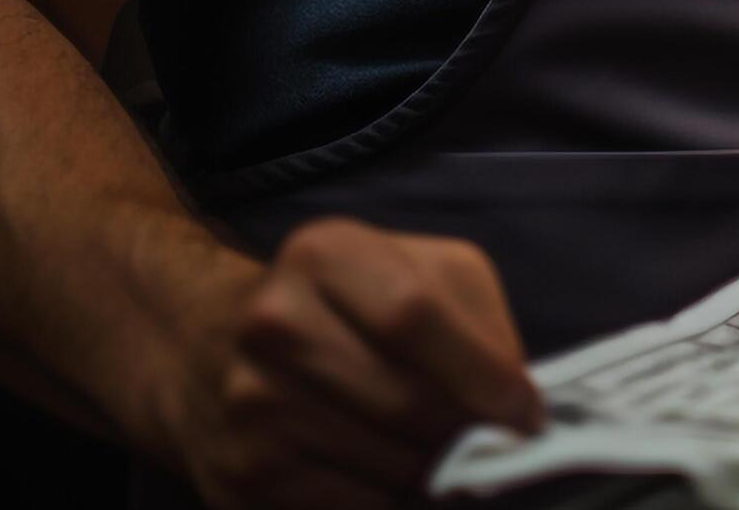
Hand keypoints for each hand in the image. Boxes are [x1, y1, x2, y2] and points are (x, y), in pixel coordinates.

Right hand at [168, 218, 545, 508]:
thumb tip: (517, 408)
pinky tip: (387, 474)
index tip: (524, 414)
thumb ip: (478, 322)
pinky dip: (390, 501)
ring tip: (440, 455)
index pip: (413, 316)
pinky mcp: (243, 476)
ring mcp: (251, 403)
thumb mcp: (419, 273)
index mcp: (325, 255)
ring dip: (434, 473)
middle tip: (495, 447)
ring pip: (387, 466)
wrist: (214, 345)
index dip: (483, 375)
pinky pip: (354, 508)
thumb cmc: (345, 307)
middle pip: (405, 403)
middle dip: (469, 436)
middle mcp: (275, 323)